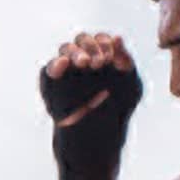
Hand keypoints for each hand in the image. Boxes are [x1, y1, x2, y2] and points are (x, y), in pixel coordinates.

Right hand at [39, 35, 142, 179]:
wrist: (98, 143)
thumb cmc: (117, 115)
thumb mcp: (131, 87)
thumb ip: (126, 61)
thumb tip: (117, 37)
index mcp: (102, 58)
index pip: (100, 39)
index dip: (104, 44)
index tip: (109, 58)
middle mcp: (83, 63)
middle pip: (81, 40)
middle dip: (90, 47)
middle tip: (98, 63)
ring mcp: (67, 73)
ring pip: (65, 50)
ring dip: (75, 53)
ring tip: (85, 64)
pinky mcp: (51, 86)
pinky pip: (48, 70)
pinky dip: (55, 66)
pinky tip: (64, 65)